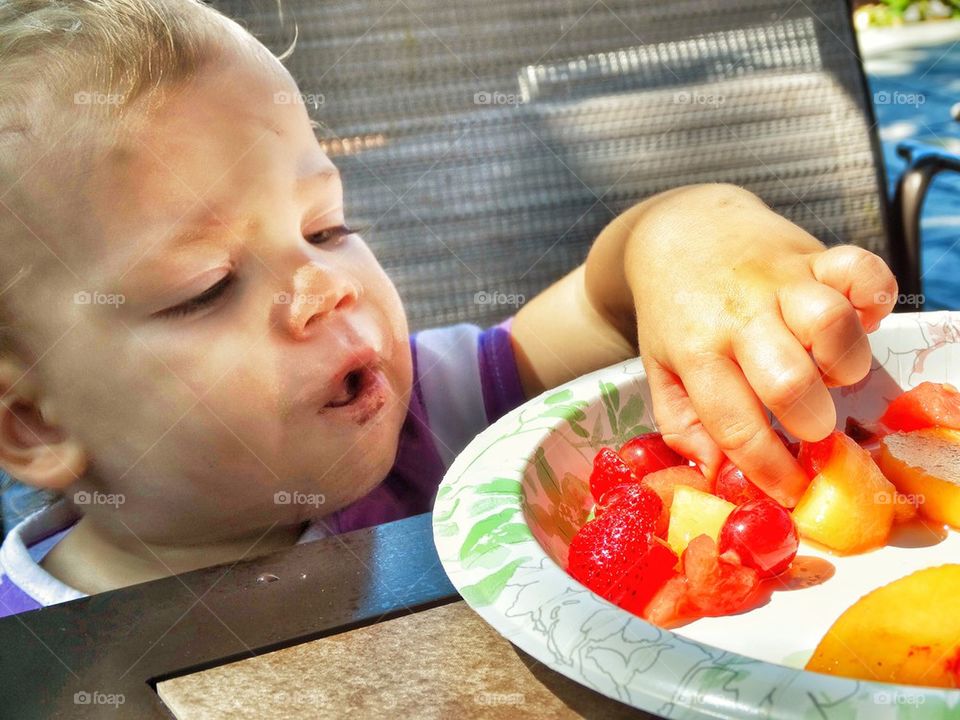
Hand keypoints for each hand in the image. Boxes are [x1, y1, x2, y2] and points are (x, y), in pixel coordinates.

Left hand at [626, 185, 896, 505]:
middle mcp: (738, 316)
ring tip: (826, 371)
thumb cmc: (674, 311)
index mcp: (695, 351)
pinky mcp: (812, 253)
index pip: (736, 426)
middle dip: (811, 422)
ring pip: (831, 325)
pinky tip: (858, 319)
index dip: (771, 471)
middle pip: (788, 381)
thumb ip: (684, 424)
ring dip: (843, 363)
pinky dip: (873, 298)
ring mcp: (778, 281)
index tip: (791, 493)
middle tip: (809, 425)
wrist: (678, 230)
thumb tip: (718, 473)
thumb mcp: (659, 370)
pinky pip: (862, 270)